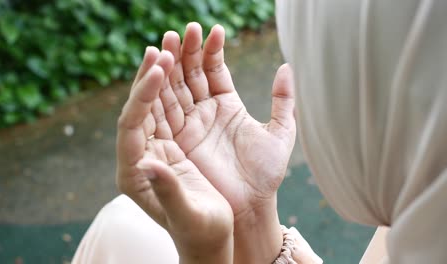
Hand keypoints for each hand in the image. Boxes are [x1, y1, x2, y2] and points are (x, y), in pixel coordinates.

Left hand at [116, 48, 233, 263]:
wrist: (211, 237)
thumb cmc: (201, 233)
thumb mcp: (187, 216)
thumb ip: (168, 192)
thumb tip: (148, 165)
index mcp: (135, 173)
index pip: (131, 125)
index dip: (143, 95)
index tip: (160, 67)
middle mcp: (142, 154)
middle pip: (141, 107)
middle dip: (151, 75)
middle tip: (163, 44)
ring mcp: (158, 145)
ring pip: (158, 102)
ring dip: (164, 73)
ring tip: (172, 44)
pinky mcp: (176, 141)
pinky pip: (174, 107)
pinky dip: (179, 86)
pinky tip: (183, 65)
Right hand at [160, 23, 295, 261]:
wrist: (249, 207)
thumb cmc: (266, 174)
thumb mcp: (281, 133)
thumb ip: (283, 100)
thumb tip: (285, 65)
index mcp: (227, 106)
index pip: (215, 70)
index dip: (214, 50)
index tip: (215, 30)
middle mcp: (205, 112)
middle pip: (192, 74)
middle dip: (188, 51)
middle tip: (185, 29)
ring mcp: (189, 124)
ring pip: (176, 87)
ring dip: (172, 63)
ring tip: (170, 39)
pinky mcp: (177, 137)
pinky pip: (166, 108)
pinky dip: (161, 88)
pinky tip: (160, 67)